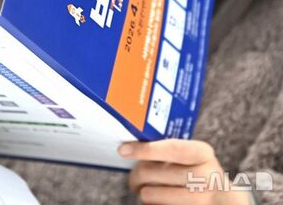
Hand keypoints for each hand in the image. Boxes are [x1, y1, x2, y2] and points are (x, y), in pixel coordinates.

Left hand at [118, 139, 251, 204]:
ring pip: (149, 195)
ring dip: (142, 192)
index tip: (123, 150)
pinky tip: (158, 202)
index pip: (170, 148)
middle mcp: (204, 176)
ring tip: (146, 190)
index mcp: (202, 153)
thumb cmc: (199, 172)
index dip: (145, 149)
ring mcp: (200, 200)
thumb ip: (171, 150)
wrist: (223, 201)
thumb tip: (133, 147)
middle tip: (134, 177)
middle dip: (136, 175)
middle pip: (152, 172)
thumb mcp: (193, 156)